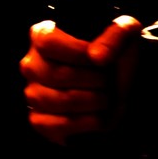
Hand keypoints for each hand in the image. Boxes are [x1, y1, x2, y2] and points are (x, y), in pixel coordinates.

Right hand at [20, 14, 140, 144]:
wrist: (124, 83)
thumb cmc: (117, 52)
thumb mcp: (125, 34)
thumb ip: (114, 37)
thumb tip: (97, 57)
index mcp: (44, 35)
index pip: (47, 42)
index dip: (77, 52)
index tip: (100, 59)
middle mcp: (32, 64)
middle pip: (55, 74)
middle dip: (92, 79)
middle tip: (107, 80)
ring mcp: (33, 94)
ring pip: (58, 101)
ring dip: (92, 101)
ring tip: (106, 97)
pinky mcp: (40, 121)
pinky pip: (58, 125)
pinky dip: (86, 122)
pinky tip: (99, 116)